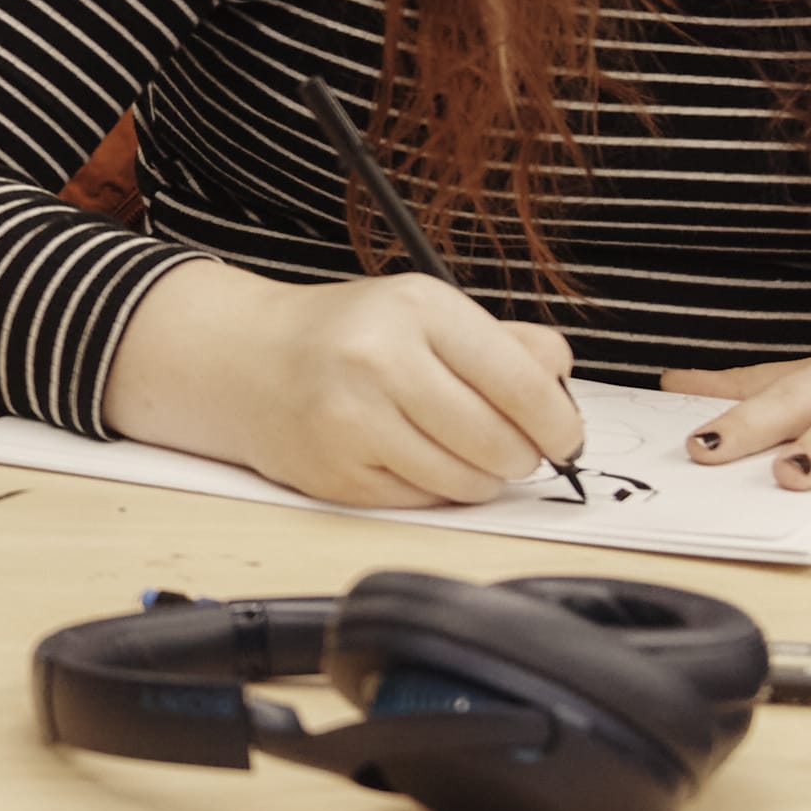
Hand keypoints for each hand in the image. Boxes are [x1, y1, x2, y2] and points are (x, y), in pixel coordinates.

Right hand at [106, 256, 586, 507]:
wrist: (245, 360)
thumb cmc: (345, 336)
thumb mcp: (424, 312)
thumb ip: (505, 343)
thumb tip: (562, 381)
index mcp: (416, 309)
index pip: (521, 383)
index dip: (558, 422)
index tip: (565, 436)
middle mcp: (380, 360)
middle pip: (498, 442)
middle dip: (521, 457)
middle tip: (516, 451)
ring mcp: (352, 421)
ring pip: (464, 482)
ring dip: (480, 479)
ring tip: (462, 454)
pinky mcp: (335, 474)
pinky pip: (421, 502)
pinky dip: (433, 491)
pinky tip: (414, 460)